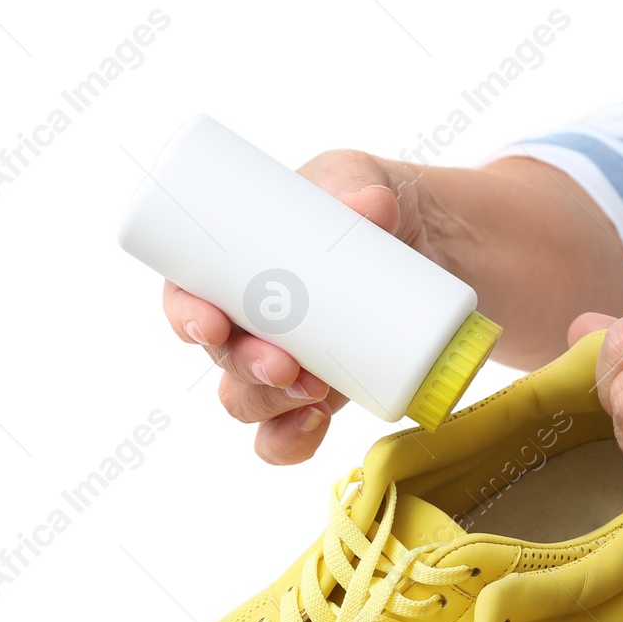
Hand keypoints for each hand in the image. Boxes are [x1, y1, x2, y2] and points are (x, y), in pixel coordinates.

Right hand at [163, 150, 438, 463]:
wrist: (437, 243)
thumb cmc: (373, 206)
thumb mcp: (360, 180)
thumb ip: (361, 185)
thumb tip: (372, 206)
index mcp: (233, 267)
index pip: (186, 294)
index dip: (185, 315)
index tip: (210, 323)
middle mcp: (249, 320)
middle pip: (222, 358)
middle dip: (244, 368)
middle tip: (282, 363)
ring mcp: (287, 361)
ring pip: (250, 400)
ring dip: (270, 405)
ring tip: (312, 392)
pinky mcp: (326, 391)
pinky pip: (288, 433)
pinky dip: (291, 441)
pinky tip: (312, 429)